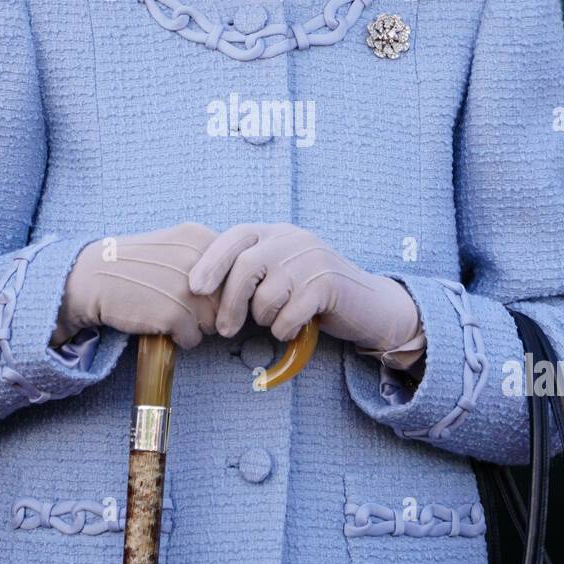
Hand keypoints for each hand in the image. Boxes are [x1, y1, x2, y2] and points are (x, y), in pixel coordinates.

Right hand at [51, 222, 221, 349]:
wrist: (92, 278)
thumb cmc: (134, 265)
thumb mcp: (173, 245)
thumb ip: (206, 258)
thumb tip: (238, 287)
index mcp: (199, 237)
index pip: (234, 272)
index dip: (220, 287)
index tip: (201, 291)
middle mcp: (198, 260)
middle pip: (227, 299)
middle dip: (210, 308)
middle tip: (179, 303)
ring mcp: (188, 289)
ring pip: (214, 322)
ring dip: (195, 325)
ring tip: (168, 312)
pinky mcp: (175, 315)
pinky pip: (193, 339)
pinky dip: (178, 338)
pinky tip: (158, 323)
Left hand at [187, 222, 424, 362]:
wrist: (368, 304)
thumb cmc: (311, 292)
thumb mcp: (279, 271)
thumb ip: (250, 271)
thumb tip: (199, 288)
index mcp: (275, 233)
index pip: (235, 237)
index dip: (211, 261)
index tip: (195, 288)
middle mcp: (292, 239)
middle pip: (246, 267)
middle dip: (230, 303)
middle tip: (224, 330)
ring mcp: (311, 259)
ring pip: (266, 296)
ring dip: (264, 319)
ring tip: (276, 322)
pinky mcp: (327, 284)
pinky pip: (288, 315)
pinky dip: (284, 330)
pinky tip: (293, 329)